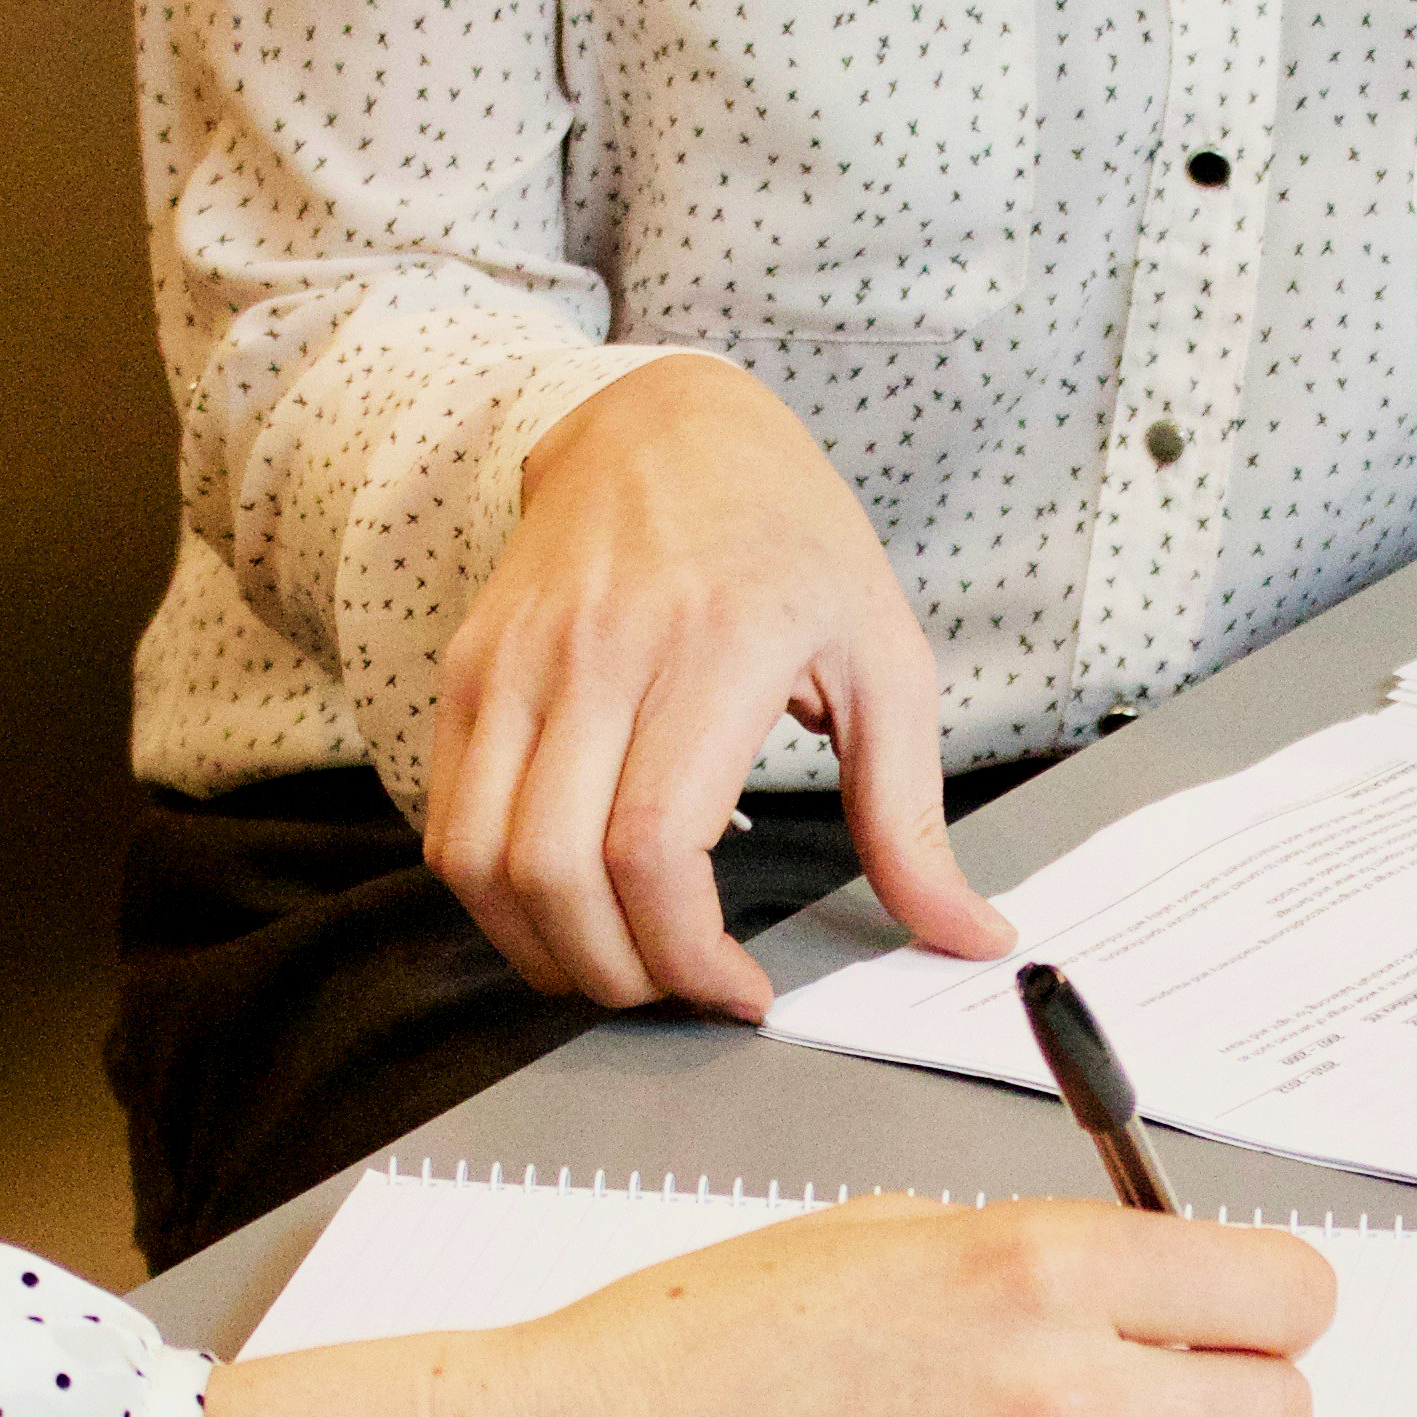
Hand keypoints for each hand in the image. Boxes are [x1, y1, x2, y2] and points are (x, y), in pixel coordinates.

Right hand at [194, 1198, 1336, 1416]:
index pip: (1284, 1294)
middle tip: (1151, 1390)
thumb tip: (1169, 1291)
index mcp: (1038, 1270)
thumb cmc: (705, 1349)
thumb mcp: (889, 1235)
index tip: (1245, 1312)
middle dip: (1225, 1393)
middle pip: (1277, 1411)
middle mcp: (1063, 1400)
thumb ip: (1048, 1259)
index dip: (1268, 1301)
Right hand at [429, 359, 1011, 1017]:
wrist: (663, 425)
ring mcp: (515, 661)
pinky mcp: (467, 671)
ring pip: (480, 861)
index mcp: (716, 646)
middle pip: (556, 873)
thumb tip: (968, 936)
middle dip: (618, 975)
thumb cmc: (787, 538)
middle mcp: (598, 652)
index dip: (687, 955)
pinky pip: (448, 822)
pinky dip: (495, 896)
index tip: (740, 991)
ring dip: (543, 950)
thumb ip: (913, 816)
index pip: (654, 846)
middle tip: (679, 990)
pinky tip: (564, 906)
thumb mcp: (885, 657)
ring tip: (618, 963)